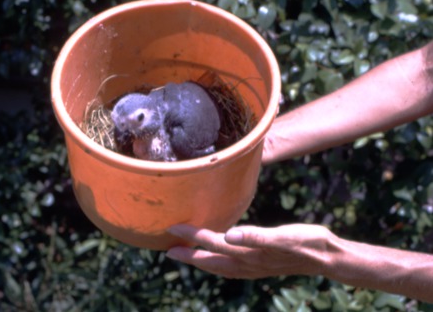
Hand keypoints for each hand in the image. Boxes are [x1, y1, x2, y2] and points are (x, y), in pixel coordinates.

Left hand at [166, 224, 334, 278]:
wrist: (328, 258)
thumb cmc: (308, 242)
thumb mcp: (284, 236)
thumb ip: (256, 236)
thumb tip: (228, 236)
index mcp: (248, 253)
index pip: (212, 242)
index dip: (191, 235)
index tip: (172, 227)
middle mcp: (247, 264)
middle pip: (210, 260)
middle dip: (187, 255)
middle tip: (167, 249)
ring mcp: (253, 268)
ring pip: (218, 266)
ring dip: (199, 261)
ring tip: (184, 255)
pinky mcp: (259, 266)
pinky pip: (229, 268)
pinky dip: (216, 264)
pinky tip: (216, 259)